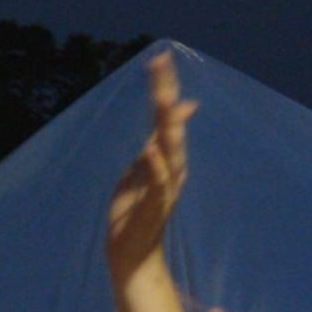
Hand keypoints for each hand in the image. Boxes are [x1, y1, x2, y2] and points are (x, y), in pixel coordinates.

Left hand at [104, 52, 193, 285]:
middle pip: (169, 123)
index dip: (163, 88)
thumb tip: (179, 109)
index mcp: (165, 156)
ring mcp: (164, 186)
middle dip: (165, 94)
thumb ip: (157, 139)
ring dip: (168, 123)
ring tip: (164, 98)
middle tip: (160, 63)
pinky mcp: (153, 206)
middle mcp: (171, 166)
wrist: (131, 252)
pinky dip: (156, 167)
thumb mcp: (143, 167)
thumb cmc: (135, 210)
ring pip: (169, 149)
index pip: (165, 115)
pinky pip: (158, 183)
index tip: (158, 58)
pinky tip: (151, 149)